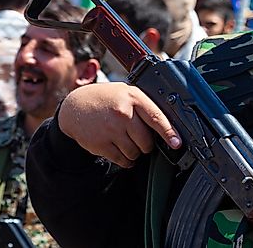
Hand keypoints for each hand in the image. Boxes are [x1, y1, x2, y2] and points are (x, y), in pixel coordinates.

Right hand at [57, 82, 180, 167]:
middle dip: (147, 144)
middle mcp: (122, 114)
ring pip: (135, 153)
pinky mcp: (101, 144)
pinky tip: (121, 149)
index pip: (156, 117)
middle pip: (146, 141)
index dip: (169, 132)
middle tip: (141, 138)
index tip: (177, 143)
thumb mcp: (126, 92)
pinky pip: (122, 160)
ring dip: (135, 152)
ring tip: (127, 141)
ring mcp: (111, 130)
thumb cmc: (106, 99)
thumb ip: (144, 105)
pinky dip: (126, 159)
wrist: (75, 106)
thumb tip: (167, 125)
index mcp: (133, 98)